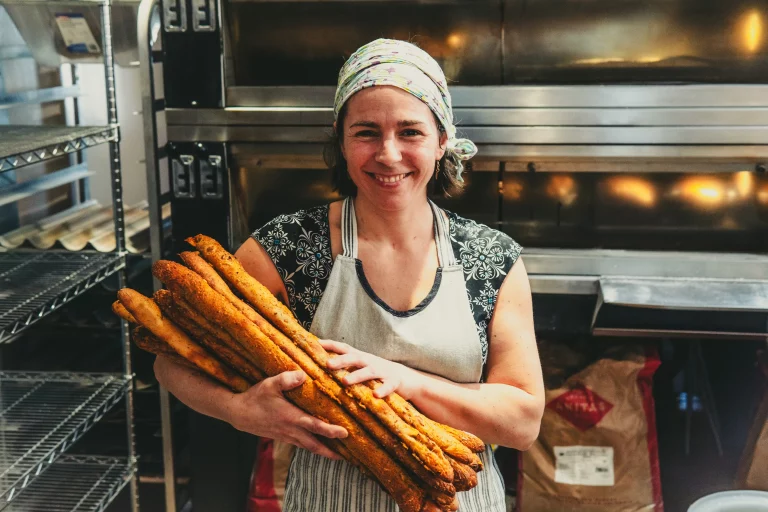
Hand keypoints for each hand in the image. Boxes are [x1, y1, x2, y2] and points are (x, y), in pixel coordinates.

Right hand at [226, 370, 347, 458]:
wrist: (238, 413)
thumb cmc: (255, 397)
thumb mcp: (269, 384)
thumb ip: (286, 379)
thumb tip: (303, 375)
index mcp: (291, 417)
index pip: (315, 426)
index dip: (331, 431)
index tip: (345, 433)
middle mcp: (291, 430)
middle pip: (315, 445)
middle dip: (331, 451)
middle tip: (347, 456)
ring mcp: (287, 435)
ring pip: (308, 447)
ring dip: (323, 451)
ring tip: (338, 455)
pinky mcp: (282, 436)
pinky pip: (301, 444)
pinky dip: (312, 446)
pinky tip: (318, 444)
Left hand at [320, 339, 422, 398]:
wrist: (405, 378)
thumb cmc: (377, 372)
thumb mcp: (362, 365)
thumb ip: (346, 364)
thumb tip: (322, 364)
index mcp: (361, 357)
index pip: (344, 348)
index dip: (331, 345)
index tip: (317, 343)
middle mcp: (370, 362)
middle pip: (355, 358)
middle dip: (341, 360)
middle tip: (328, 364)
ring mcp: (382, 371)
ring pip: (369, 372)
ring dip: (357, 376)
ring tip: (346, 381)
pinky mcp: (394, 382)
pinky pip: (388, 386)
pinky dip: (382, 390)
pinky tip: (375, 395)